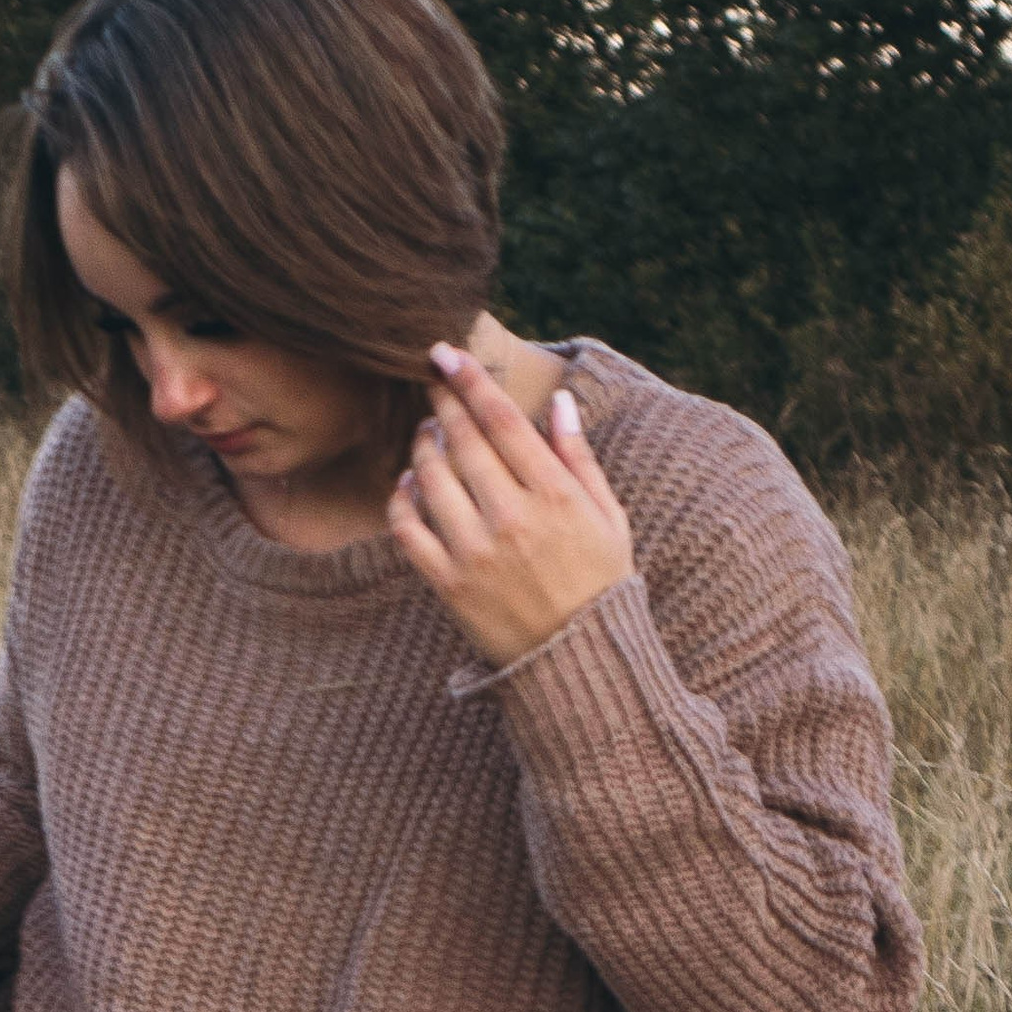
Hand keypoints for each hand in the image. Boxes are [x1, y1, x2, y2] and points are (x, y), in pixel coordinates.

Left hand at [388, 347, 632, 668]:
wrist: (578, 659)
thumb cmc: (599, 581)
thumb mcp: (609, 516)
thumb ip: (580, 457)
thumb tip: (560, 400)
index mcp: (554, 494)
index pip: (501, 420)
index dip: (469, 380)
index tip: (445, 353)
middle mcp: (510, 517)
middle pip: (461, 441)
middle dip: (441, 403)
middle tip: (431, 383)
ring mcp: (474, 551)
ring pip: (430, 477)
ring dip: (422, 446)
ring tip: (428, 433)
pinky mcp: (447, 583)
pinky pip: (408, 529)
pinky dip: (401, 499)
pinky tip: (409, 484)